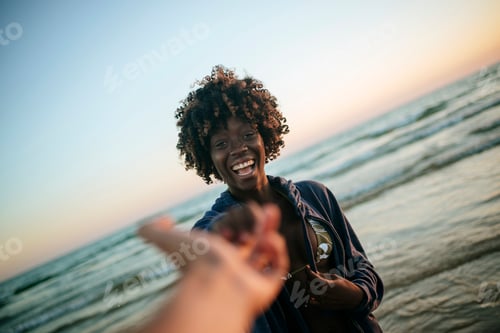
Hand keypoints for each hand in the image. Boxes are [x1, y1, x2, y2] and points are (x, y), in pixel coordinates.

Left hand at [137, 204, 288, 332]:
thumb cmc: (193, 262)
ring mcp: (249, 278)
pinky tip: (269, 239)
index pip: (228, 237)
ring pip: (265, 252)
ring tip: (272, 212)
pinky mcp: (265, 287)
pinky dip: (276, 250)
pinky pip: (276, 267)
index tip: (228, 223)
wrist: (215, 283)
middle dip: (257, 223)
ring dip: (269, 231)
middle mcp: (232, 268)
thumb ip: (153, 229)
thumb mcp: (167, 239)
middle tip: (264, 208)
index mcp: (213, 257)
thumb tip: (162, 219)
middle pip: (249, 242)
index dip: (232, 223)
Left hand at [305, 265, 363, 309]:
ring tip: (313, 284)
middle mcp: (324, 293)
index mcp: (327, 284)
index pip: (313, 276)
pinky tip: (314, 293)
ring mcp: (323, 301)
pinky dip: (310, 296)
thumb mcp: (335, 277)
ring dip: (309, 287)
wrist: (353, 298)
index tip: (307, 267)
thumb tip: (315, 273)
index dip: (308, 270)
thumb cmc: (345, 286)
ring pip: (309, 292)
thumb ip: (324, 275)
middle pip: (309, 284)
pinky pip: (311, 302)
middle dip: (309, 278)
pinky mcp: (323, 306)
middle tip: (312, 275)